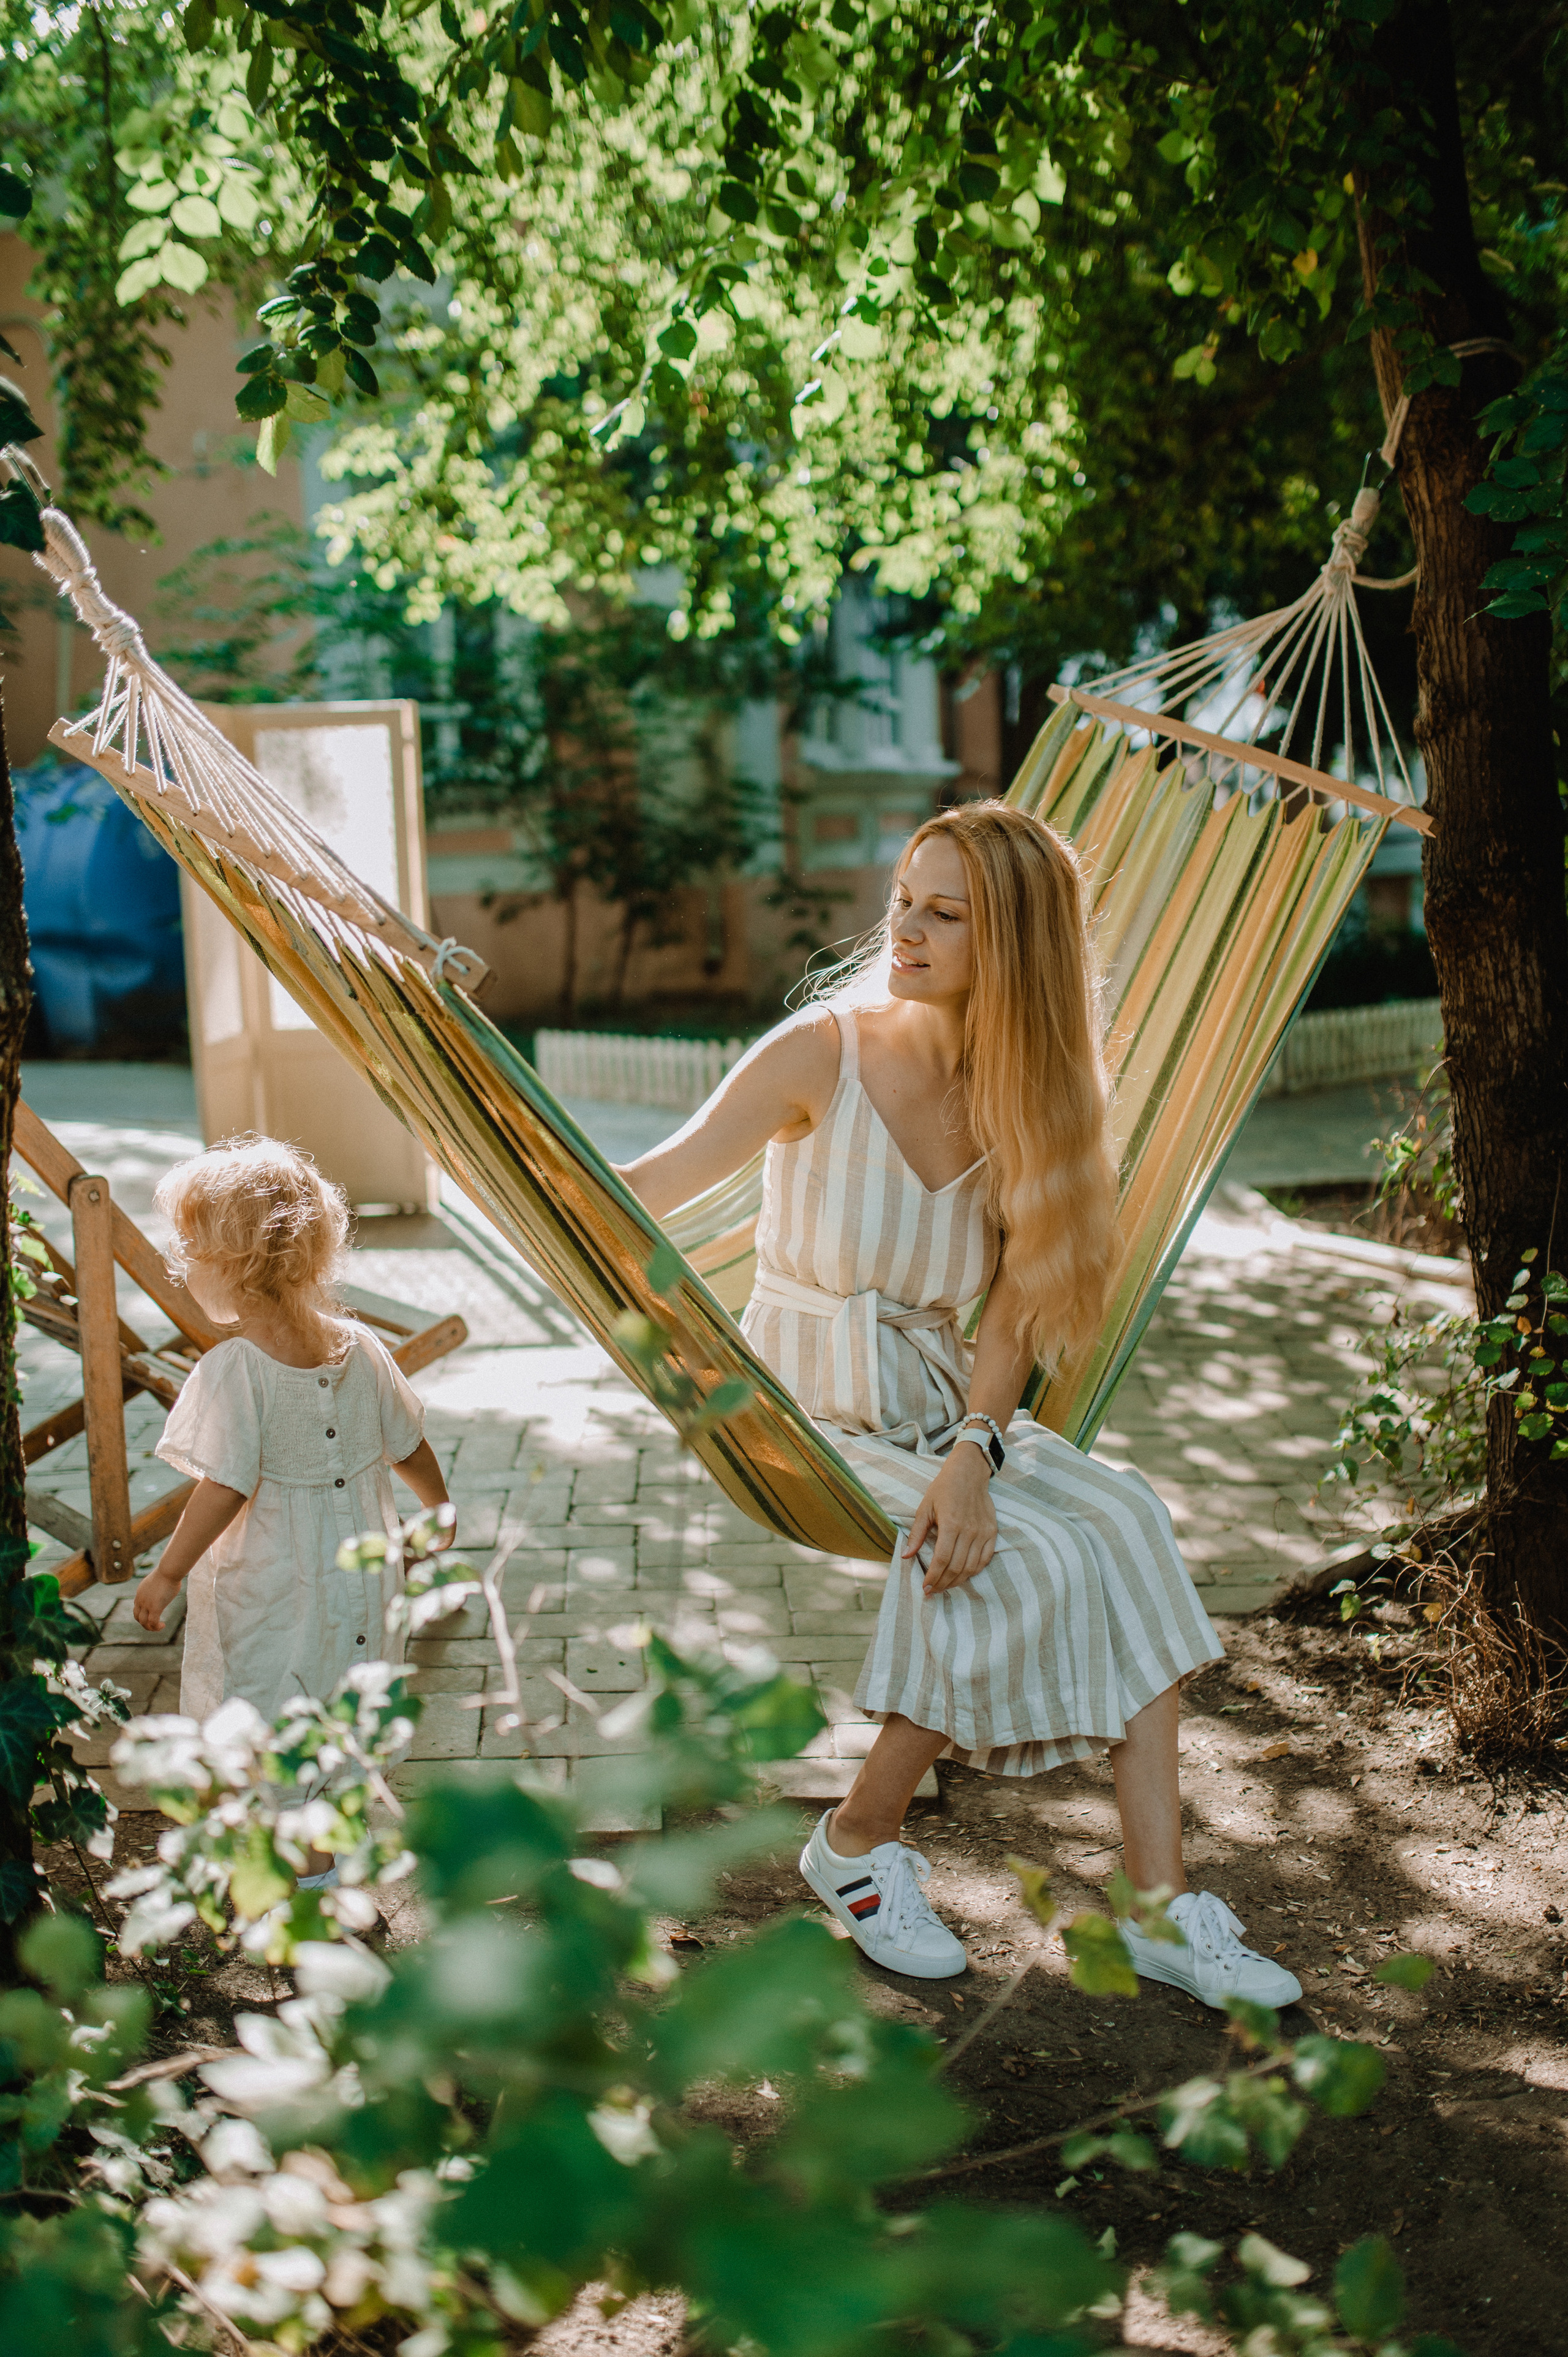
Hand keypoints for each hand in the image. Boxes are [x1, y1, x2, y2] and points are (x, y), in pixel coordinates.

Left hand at [133, 1567, 181, 1631]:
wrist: (168, 1570)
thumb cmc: (169, 1571)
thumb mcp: (160, 1579)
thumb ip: (161, 1585)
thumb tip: (168, 1584)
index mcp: (140, 1592)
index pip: (137, 1608)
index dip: (143, 1615)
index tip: (154, 1615)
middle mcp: (140, 1599)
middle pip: (137, 1617)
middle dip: (145, 1623)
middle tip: (155, 1624)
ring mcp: (146, 1604)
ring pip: (143, 1622)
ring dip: (150, 1627)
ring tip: (159, 1627)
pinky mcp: (154, 1608)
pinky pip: (153, 1622)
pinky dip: (156, 1627)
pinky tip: (163, 1625)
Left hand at [905, 1442, 997, 1596]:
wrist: (969, 1473)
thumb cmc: (944, 1489)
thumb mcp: (925, 1508)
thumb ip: (916, 1534)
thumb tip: (905, 1557)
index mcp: (951, 1524)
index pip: (942, 1560)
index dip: (933, 1577)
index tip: (925, 1587)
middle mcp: (969, 1530)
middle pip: (956, 1567)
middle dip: (943, 1583)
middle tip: (932, 1591)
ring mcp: (983, 1532)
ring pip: (971, 1567)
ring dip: (957, 1581)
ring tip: (945, 1586)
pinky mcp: (992, 1532)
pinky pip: (985, 1559)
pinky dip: (974, 1571)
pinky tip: (963, 1576)